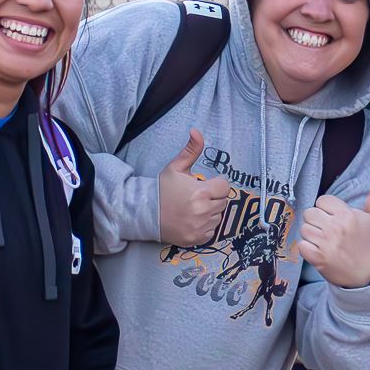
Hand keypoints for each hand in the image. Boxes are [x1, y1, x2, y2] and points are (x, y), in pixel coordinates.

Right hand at [156, 130, 231, 247]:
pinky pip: (212, 231)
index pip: (225, 187)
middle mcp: (203, 211)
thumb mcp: (176, 167)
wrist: (145, 213)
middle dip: (213, 198)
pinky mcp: (196, 239)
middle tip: (196, 197)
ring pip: (219, 217)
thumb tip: (196, 130)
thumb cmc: (162, 189)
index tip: (204, 185)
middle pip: (223, 202)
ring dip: (210, 212)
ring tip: (193, 208)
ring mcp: (200, 227)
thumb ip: (191, 150)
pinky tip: (192, 220)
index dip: (215, 184)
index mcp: (200, 192)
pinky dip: (205, 226)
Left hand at [296, 181, 369, 287]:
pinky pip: (301, 244)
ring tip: (324, 240)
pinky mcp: (318, 258)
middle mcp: (336, 228)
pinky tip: (318, 250)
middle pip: (310, 212)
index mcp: (348, 216)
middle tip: (328, 230)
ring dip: (311, 234)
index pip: (322, 200)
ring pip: (304, 228)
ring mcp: (326, 243)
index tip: (334, 218)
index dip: (326, 209)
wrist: (366, 273)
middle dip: (317, 220)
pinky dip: (307, 247)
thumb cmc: (367, 243)